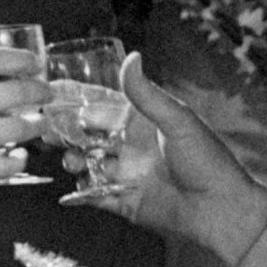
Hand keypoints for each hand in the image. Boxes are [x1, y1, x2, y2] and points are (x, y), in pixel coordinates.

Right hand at [0, 47, 47, 191]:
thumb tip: (4, 74)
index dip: (21, 59)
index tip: (36, 63)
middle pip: (12, 92)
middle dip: (38, 92)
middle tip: (47, 94)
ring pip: (14, 128)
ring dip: (35, 125)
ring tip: (39, 123)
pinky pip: (1, 166)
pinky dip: (17, 162)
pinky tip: (20, 156)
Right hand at [58, 52, 266, 264]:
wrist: (220, 210)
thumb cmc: (206, 160)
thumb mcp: (176, 121)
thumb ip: (147, 94)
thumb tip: (132, 56)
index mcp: (143, 122)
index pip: (103, 105)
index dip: (78, 99)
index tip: (52, 91)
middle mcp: (132, 146)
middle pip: (89, 135)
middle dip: (67, 131)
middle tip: (47, 128)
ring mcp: (127, 175)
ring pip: (88, 163)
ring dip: (74, 159)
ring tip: (70, 159)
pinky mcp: (125, 202)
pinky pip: (95, 196)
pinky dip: (81, 192)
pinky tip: (72, 188)